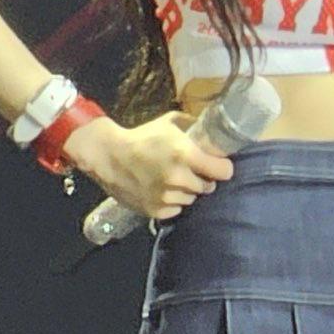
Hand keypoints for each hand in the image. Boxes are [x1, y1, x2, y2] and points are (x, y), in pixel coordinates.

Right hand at [65, 111, 233, 220]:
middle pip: (209, 186)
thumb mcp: (169, 122)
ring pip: (192, 198)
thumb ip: (193, 125)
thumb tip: (214, 130)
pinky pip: (176, 209)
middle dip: (203, 178)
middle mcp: (179, 178)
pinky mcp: (157, 211)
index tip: (217, 164)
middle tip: (190, 171)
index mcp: (186, 155)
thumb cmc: (141, 137)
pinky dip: (172, 201)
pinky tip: (161, 190)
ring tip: (173, 180)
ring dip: (187, 190)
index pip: (224, 171)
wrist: (108, 156)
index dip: (222, 167)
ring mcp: (168, 197)